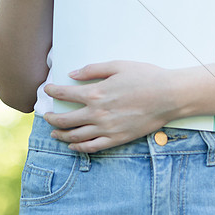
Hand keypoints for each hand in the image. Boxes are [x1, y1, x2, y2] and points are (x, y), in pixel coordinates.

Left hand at [41, 61, 180, 152]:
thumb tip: (73, 74)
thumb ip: (92, 70)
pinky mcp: (117, 139)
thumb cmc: (145, 77)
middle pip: (65, 119)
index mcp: (96, 93)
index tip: (47, 90)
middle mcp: (97, 113)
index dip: (52, 92)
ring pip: (75, 136)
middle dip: (51, 118)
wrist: (168, 96)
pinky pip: (92, 147)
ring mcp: (107, 128)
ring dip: (61, 135)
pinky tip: (73, 146)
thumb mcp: (117, 65)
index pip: (65, 94)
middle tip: (46, 116)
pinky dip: (79, 148)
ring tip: (54, 133)